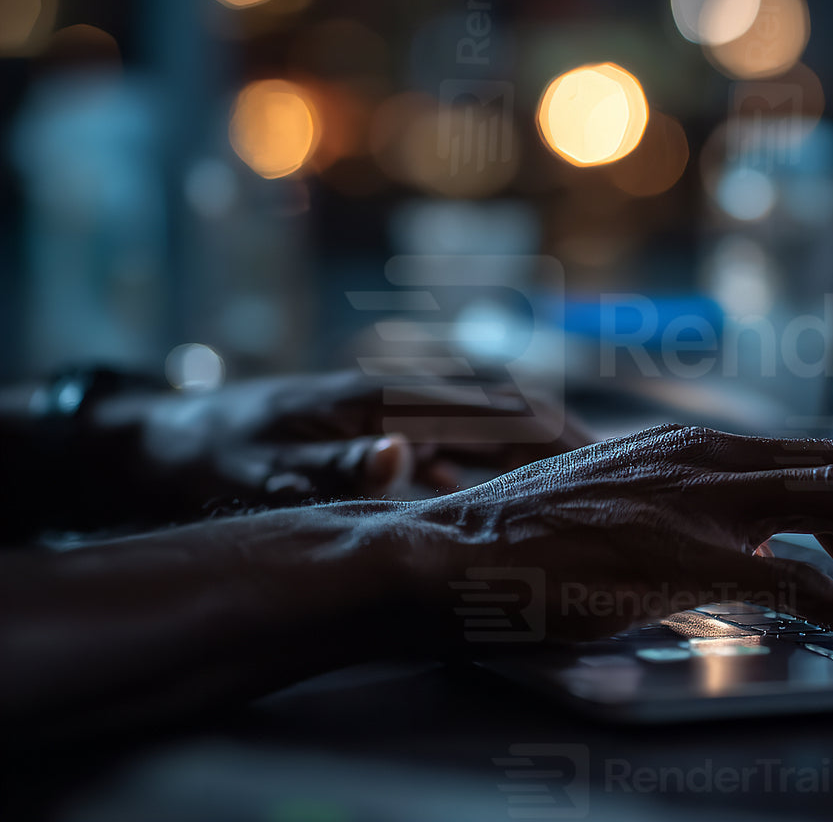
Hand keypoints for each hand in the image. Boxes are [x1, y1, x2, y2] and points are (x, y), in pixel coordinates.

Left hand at [87, 370, 593, 519]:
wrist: (161, 436)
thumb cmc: (210, 452)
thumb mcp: (263, 465)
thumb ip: (336, 465)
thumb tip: (407, 457)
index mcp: (380, 395)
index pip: (487, 404)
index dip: (546, 429)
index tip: (593, 458)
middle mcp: (395, 395)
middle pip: (497, 407)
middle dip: (554, 436)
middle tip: (607, 474)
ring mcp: (388, 412)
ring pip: (478, 426)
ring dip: (524, 452)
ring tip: (571, 488)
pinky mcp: (374, 433)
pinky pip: (447, 446)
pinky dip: (482, 468)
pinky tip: (494, 502)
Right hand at [398, 424, 832, 651]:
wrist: (451, 552)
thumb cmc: (528, 542)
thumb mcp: (624, 503)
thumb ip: (689, 508)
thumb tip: (752, 546)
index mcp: (699, 442)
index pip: (828, 454)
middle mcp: (709, 455)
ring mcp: (698, 499)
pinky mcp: (683, 555)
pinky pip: (803, 579)